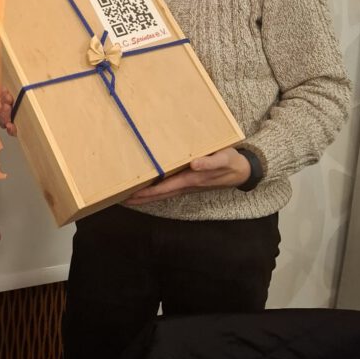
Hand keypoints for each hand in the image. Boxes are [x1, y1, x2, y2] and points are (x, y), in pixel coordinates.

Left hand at [125, 147, 251, 205]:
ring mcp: (186, 186)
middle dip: (139, 198)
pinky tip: (145, 190)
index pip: (163, 188)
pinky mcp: (188, 183)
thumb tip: (194, 164)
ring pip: (161, 194)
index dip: (146, 192)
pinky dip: (154, 192)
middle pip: (157, 195)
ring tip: (126, 197)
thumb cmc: (230, 162)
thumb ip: (210, 162)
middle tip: (117, 199)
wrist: (241, 171)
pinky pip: (167, 190)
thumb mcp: (223, 159)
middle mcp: (185, 186)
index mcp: (190, 180)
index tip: (130, 194)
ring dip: (144, 197)